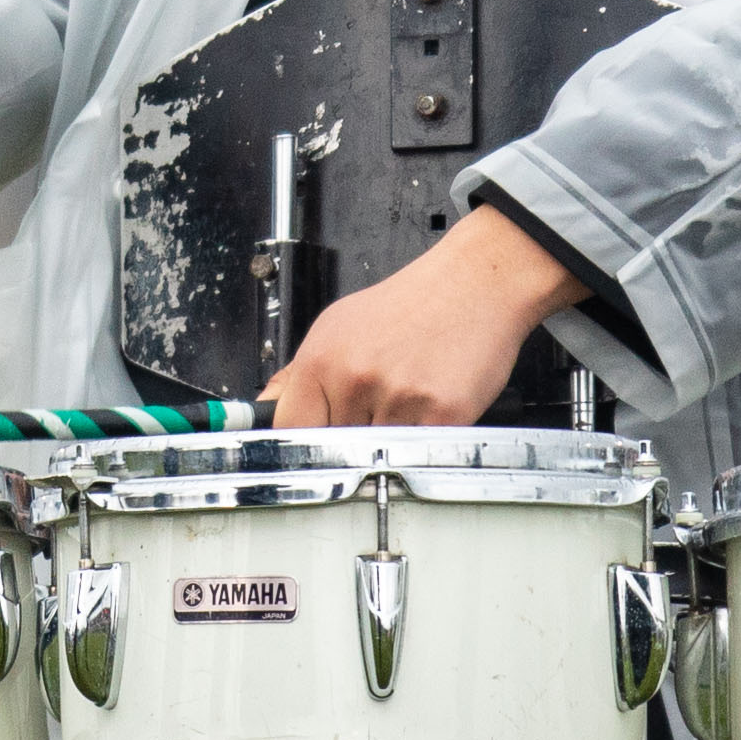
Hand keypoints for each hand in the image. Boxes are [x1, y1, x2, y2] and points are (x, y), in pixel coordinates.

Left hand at [263, 206, 575, 426]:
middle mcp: (356, 379)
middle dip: (352, 440)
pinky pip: (420, 452)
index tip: (313, 447)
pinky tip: (429, 406)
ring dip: (390, 441)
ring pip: (379, 456)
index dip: (301, 444)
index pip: (290, 430)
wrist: (474, 283)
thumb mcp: (339, 325)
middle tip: (375, 411)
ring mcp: (399, 399)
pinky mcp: (442, 414)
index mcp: (323, 359)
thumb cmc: (411, 303)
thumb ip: (299, 374)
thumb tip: (266, 412)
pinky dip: (424, 440)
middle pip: (336, 449)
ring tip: (406, 401)